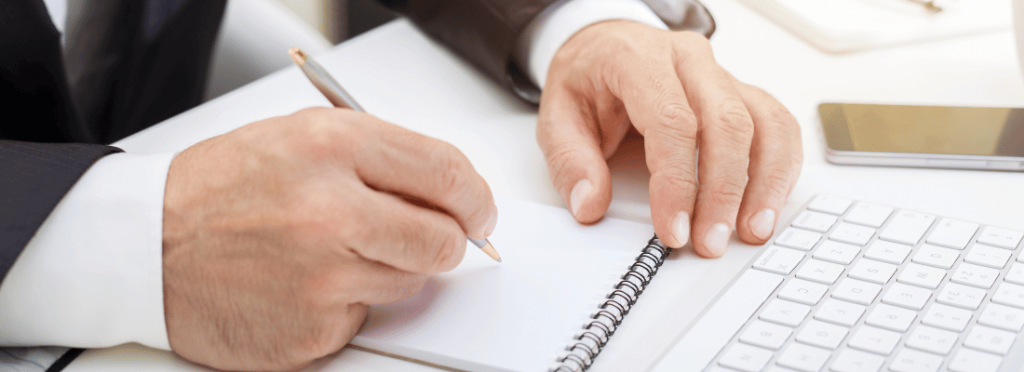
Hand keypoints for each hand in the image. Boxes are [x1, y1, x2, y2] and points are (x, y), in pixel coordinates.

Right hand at [161, 108, 496, 370]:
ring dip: (386, 270)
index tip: (476, 209)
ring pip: (410, 282)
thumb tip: (451, 192)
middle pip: (444, 240)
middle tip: (423, 237)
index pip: (448, 174)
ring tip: (330, 253)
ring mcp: (324, 276)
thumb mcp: (300, 137)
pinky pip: (365, 317)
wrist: (146, 246)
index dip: (475, 197)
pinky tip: (302, 284)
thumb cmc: (219, 190)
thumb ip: (381, 157)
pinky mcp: (314, 328)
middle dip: (444, 241)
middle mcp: (333, 211)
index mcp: (334, 148)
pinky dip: (346, 304)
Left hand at [538, 21, 801, 256]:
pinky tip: (768, 206)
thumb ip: (570, 161)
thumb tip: (589, 204)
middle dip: (721, 192)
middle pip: (725, 123)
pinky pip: (778, 127)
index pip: (671, 120)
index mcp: (638, 59)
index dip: (677, 181)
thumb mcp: (557, 115)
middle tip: (709, 241)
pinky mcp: (743, 94)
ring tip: (749, 230)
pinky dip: (781, 169)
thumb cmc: (589, 79)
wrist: (607, 46)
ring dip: (762, 184)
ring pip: (763, 123)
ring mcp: (722, 75)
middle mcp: (689, 61)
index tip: (674, 228)